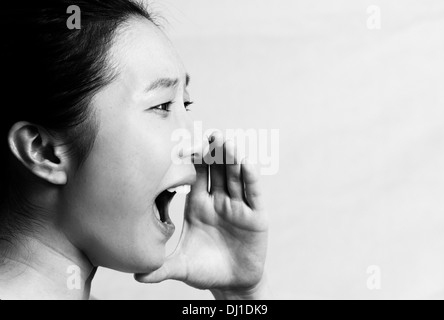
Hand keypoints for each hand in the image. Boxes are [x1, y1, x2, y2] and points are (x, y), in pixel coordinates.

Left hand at [135, 132, 268, 298]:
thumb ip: (162, 268)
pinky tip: (247, 164)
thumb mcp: (182, 267)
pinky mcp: (255, 217)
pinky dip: (251, 179)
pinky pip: (253, 195)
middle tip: (209, 134)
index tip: (183, 143)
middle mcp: (218, 201)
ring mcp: (237, 207)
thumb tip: (135, 275)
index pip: (196, 176)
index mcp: (198, 205)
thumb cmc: (205, 271)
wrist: (232, 284)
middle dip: (214, 153)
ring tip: (226, 142)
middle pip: (217, 170)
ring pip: (235, 177)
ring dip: (232, 159)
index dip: (192, 160)